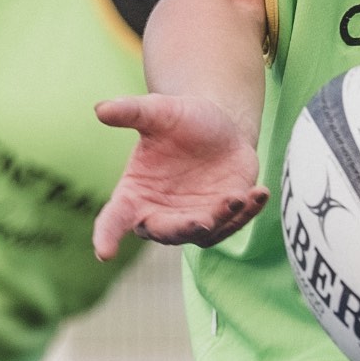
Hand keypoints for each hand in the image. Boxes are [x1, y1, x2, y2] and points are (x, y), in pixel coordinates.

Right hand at [93, 94, 268, 254]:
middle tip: (202, 220)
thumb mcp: (158, 111)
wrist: (220, 125)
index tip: (104, 252)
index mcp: (135, 192)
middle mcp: (161, 213)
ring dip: (221, 220)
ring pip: (204, 233)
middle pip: (166, 232)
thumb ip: (131, 112)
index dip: (107, 235)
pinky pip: (235, 223)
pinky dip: (248, 212)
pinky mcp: (224, 217)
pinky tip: (259, 193)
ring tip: (236, 198)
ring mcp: (194, 218)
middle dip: (183, 229)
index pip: (114, 219)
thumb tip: (100, 108)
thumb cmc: (180, 120)